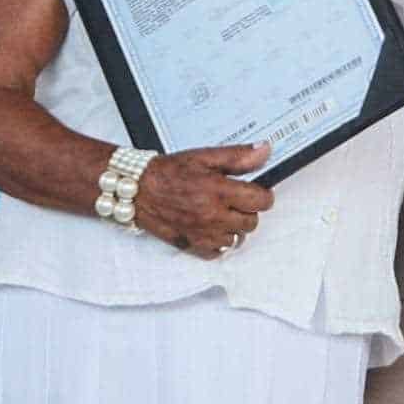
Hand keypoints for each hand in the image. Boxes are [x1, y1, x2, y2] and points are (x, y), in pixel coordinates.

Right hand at [130, 145, 271, 259]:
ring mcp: (204, 234)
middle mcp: (214, 216)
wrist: (138, 190)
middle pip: (252, 221)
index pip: (262, 201)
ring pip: (237, 238)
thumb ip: (238, 156)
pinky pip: (219, 252)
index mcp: (219, 191)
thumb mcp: (205, 157)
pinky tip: (209, 227)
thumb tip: (265, 151)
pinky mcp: (194, 246)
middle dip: (246, 210)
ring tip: (219, 213)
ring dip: (232, 226)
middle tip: (232, 200)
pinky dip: (217, 241)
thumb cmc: (168, 173)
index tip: (254, 191)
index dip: (262, 195)